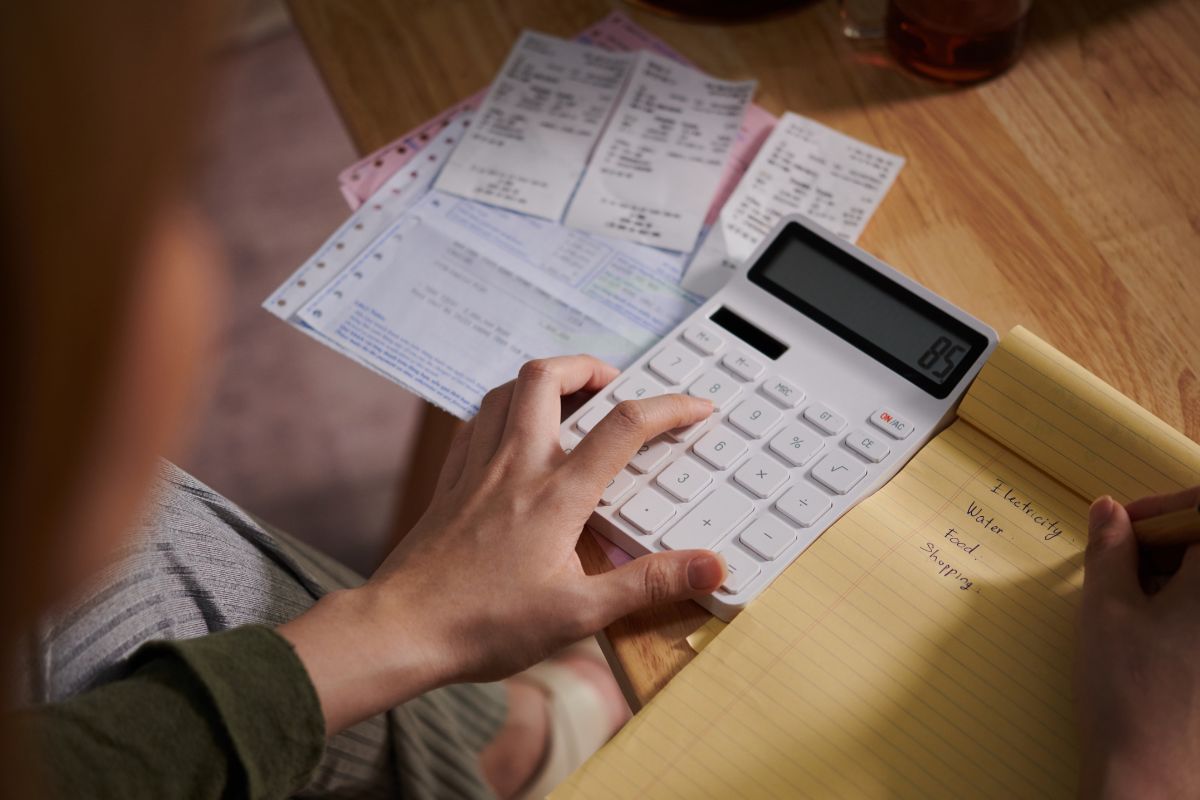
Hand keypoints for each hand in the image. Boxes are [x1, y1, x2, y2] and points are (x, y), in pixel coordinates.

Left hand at [283, 355, 724, 731]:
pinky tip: (513, 430)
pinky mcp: (450, 482)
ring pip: (506, 390)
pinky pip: (475, 421)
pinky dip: (503, 408)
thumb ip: (649, 584)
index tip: (697, 406)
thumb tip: (710, 566)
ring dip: (544, 380)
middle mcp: (515, 466)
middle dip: (588, 366)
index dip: (670, 407)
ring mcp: (476, 469)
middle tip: (615, 383)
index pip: (623, 427)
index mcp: (555, 495)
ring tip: (571, 398)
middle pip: (547, 378)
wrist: (401, 630)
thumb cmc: (485, 625)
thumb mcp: (581, 614)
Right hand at [1076, 487, 1199, 798]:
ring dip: (1178, 576)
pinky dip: (1188, 610)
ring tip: (1131, 602)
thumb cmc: (1129, 691)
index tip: (1128, 522)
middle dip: (1168, 542)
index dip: (1167, 507)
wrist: (1155, 775)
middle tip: (1121, 560)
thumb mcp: (1105, 608)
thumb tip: (1110, 512)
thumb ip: (1109, 548)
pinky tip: (1153, 634)